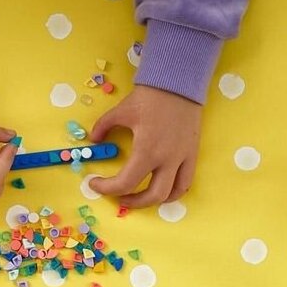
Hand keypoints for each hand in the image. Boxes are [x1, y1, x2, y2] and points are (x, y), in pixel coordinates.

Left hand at [87, 85, 202, 208]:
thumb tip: (93, 140)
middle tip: (118, 197)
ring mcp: (182, 159)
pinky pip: (186, 182)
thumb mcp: (120, 111)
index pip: (125, 183)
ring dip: (154, 201)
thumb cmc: (149, 97)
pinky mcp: (192, 155)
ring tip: (142, 197)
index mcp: (146, 151)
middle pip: (151, 196)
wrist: (178, 84)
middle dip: (132, 201)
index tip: (95, 183)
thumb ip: (103, 127)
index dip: (106, 188)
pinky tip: (163, 190)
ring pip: (171, 194)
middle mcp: (166, 160)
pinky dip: (174, 192)